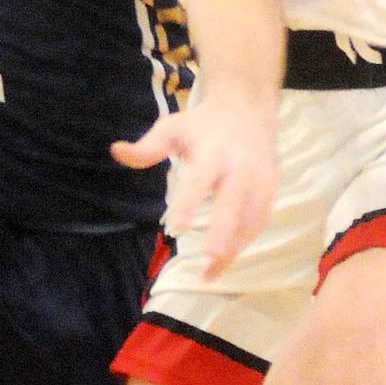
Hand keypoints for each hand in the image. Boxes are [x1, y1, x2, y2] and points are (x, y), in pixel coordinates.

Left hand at [112, 99, 276, 280]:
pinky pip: (259, 222)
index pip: (201, 178)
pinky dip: (244, 243)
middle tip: (209, 257)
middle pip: (233, 201)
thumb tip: (115, 151)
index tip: (177, 226)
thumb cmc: (203, 124)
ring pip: (251, 217)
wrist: (247, 110)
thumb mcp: (173, 127)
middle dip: (223, 230)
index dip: (190, 201)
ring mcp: (259, 180)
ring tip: (210, 274)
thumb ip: (148, 146)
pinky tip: (224, 261)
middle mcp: (240, 167)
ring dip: (234, 247)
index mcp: (213, 151)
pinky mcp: (269, 190)